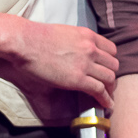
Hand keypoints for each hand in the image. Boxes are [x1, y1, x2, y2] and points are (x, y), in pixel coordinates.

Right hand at [0, 17, 117, 107]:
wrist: (24, 43)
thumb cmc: (35, 37)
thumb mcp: (63, 33)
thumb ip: (74, 42)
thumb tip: (72, 51)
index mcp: (87, 35)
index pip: (111, 49)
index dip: (109, 60)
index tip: (105, 68)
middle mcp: (90, 48)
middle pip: (113, 64)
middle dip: (111, 75)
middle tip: (106, 83)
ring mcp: (85, 64)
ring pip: (109, 78)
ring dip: (110, 88)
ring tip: (107, 96)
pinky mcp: (77, 79)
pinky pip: (99, 90)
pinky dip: (105, 99)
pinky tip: (106, 104)